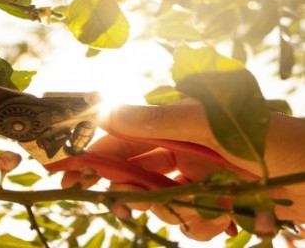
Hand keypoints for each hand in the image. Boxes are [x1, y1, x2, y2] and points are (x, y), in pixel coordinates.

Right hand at [51, 101, 304, 239]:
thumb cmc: (272, 139)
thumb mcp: (211, 124)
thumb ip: (157, 120)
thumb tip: (106, 112)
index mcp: (175, 128)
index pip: (121, 141)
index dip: (91, 155)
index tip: (64, 172)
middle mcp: (183, 153)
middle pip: (135, 176)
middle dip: (127, 192)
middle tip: (119, 206)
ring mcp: (200, 181)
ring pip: (162, 204)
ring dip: (176, 212)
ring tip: (204, 210)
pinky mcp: (218, 206)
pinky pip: (192, 222)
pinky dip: (204, 225)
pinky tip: (227, 220)